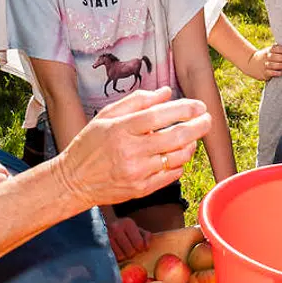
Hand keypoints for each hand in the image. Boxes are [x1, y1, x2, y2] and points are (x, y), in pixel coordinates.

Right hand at [53, 87, 210, 212]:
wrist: (74, 181)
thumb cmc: (90, 145)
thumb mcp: (106, 116)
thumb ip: (137, 101)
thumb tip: (166, 93)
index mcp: (121, 129)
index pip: (160, 115)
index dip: (184, 109)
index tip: (199, 106)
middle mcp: (131, 151)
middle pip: (175, 136)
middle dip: (198, 126)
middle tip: (208, 120)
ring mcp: (137, 173)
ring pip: (177, 157)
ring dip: (190, 145)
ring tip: (191, 137)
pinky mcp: (142, 189)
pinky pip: (171, 175)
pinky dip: (179, 163)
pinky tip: (176, 155)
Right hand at [103, 211, 150, 260]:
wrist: (107, 222)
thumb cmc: (125, 228)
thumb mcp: (137, 229)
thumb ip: (146, 236)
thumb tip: (147, 247)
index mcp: (128, 224)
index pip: (138, 243)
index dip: (140, 248)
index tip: (139, 247)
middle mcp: (116, 228)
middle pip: (130, 251)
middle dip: (132, 253)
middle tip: (130, 250)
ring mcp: (107, 236)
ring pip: (121, 256)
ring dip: (124, 256)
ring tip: (124, 251)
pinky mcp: (102, 244)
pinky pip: (113, 257)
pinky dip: (117, 257)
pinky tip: (118, 251)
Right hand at [245, 44, 281, 79]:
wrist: (251, 64)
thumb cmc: (265, 57)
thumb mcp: (269, 51)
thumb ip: (278, 50)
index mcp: (268, 50)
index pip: (275, 48)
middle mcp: (266, 57)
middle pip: (275, 57)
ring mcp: (265, 65)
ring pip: (273, 65)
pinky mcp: (264, 73)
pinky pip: (270, 73)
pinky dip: (276, 73)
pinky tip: (281, 73)